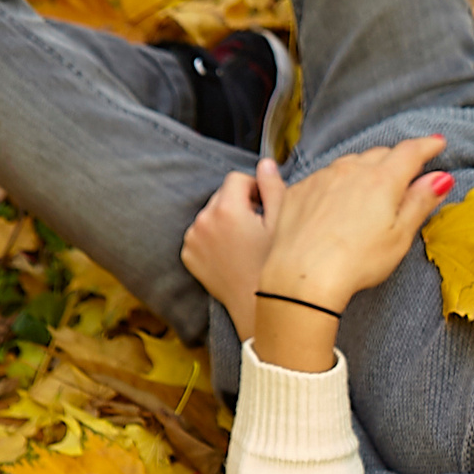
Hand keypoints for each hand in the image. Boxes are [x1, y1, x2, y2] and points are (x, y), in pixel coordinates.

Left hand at [182, 161, 285, 343]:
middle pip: (222, 195)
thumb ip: (274, 188)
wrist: (259, 310)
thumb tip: (266, 163)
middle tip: (259, 229)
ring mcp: (193, 240)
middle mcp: (203, 222)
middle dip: (240, 205)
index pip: (237, 178)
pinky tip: (233, 254)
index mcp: (226, 210)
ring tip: (246, 244)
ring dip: (227, 220)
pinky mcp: (189, 256)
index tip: (267, 209)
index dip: (256, 189)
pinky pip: (201, 234)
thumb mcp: (284, 226)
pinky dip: (215, 238)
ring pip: (212, 214)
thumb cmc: (276, 269)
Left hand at [256, 135, 452, 313]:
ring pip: (347, 163)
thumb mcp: (399, 237)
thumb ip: (420, 202)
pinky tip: (298, 182)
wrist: (302, 278)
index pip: (410, 153)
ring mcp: (319, 179)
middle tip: (404, 174)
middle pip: (378, 155)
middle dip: (394, 160)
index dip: (427, 146)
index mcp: (381, 181)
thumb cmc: (356, 263)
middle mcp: (349, 171)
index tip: (437, 143)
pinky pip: (311, 176)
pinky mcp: (295, 192)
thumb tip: (440, 178)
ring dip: (361, 170)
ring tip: (367, 188)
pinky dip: (321, 179)